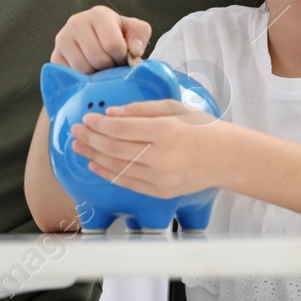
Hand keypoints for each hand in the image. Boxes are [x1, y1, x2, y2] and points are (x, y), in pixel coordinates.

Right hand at [52, 6, 151, 73]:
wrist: (95, 40)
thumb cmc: (117, 36)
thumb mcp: (133, 31)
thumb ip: (139, 36)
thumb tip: (134, 51)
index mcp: (99, 14)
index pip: (113, 45)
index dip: (122, 57)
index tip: (122, 56)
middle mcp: (76, 22)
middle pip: (98, 58)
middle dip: (109, 67)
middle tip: (111, 64)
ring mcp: (62, 39)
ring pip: (84, 69)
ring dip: (96, 75)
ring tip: (100, 67)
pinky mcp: (54, 57)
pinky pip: (71, 76)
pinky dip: (82, 79)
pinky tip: (88, 71)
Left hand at [71, 99, 221, 197]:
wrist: (224, 157)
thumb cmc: (200, 127)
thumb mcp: (174, 108)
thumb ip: (141, 109)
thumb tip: (111, 113)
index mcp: (165, 131)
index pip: (121, 129)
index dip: (99, 124)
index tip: (86, 118)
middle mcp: (161, 157)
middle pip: (115, 148)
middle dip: (90, 139)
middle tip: (75, 130)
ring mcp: (160, 178)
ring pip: (117, 166)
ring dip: (93, 156)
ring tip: (78, 146)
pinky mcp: (159, 192)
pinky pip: (127, 182)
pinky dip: (107, 173)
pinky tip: (94, 164)